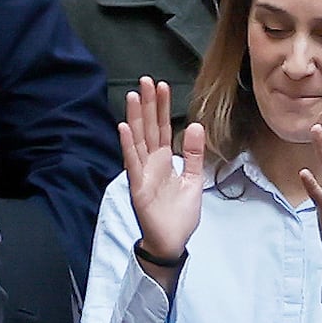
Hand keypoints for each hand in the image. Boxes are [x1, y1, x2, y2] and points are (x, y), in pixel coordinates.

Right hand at [117, 79, 208, 267]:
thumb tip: (197, 126)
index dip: (162, 107)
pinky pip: (133, 163)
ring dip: (136, 118)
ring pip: (138, 141)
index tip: (161, 86)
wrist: (172, 242)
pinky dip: (128, 146)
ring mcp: (143, 174)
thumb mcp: (194, 180)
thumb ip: (195, 154)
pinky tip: (125, 128)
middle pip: (149, 128)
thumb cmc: (179, 215)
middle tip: (146, 80)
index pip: (163, 128)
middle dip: (148, 105)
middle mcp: (151, 163)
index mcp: (165, 161)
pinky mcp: (138, 187)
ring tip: (134, 96)